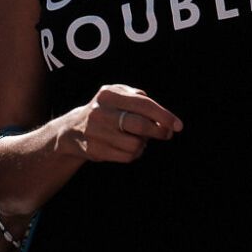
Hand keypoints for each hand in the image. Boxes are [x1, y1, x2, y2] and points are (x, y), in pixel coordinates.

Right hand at [64, 84, 179, 161]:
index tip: (178, 126)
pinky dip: (132, 154)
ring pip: (136, 145)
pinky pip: (127, 157)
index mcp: (108, 95)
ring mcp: (96, 132)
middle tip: (166, 134)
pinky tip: (123, 147)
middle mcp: (100, 112)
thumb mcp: (117, 96)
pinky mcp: (95, 149)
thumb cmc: (106, 111)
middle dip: (159, 132)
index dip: (164, 116)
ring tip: (133, 139)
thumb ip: (140, 99)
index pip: (143, 104)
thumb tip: (164, 120)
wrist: (72, 130)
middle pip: (141, 126)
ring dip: (142, 144)